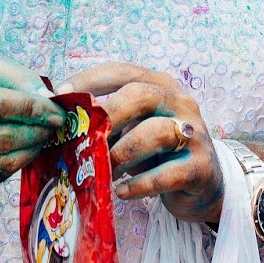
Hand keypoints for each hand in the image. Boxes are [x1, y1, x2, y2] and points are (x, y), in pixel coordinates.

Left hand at [59, 62, 222, 224]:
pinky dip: (139, 184)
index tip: (61, 95)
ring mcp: (195, 134)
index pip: (123, 71)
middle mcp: (181, 103)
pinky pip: (167, 173)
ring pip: (156, 133)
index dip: (89, 80)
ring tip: (102, 170)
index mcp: (160, 86)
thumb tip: (60, 121)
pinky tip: (121, 191)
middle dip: (106, 114)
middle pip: (140, 94)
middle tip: (81, 136)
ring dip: (121, 153)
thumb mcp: (133, 130)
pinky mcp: (201, 168)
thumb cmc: (158, 154)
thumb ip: (108, 121)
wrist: (203, 187)